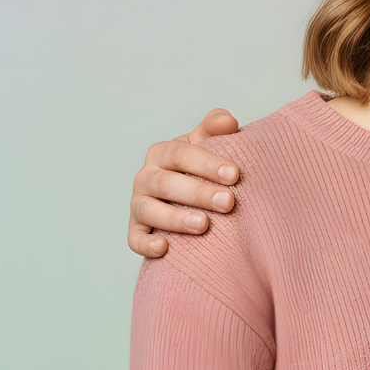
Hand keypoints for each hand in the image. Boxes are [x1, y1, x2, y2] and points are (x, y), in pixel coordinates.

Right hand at [127, 109, 241, 257]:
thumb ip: (217, 126)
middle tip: (228, 202)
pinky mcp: (137, 229)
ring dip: (175, 219)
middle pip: (167, 183)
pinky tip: (164, 248)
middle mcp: (146, 177)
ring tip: (203, 225)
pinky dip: (146, 244)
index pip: (181, 155)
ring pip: (149, 211)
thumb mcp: (210, 142)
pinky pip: (134, 239)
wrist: (192, 196)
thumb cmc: (203, 166)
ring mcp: (139, 204)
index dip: (207, 164)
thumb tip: (228, 122)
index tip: (235, 174)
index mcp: (162, 152)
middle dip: (199, 193)